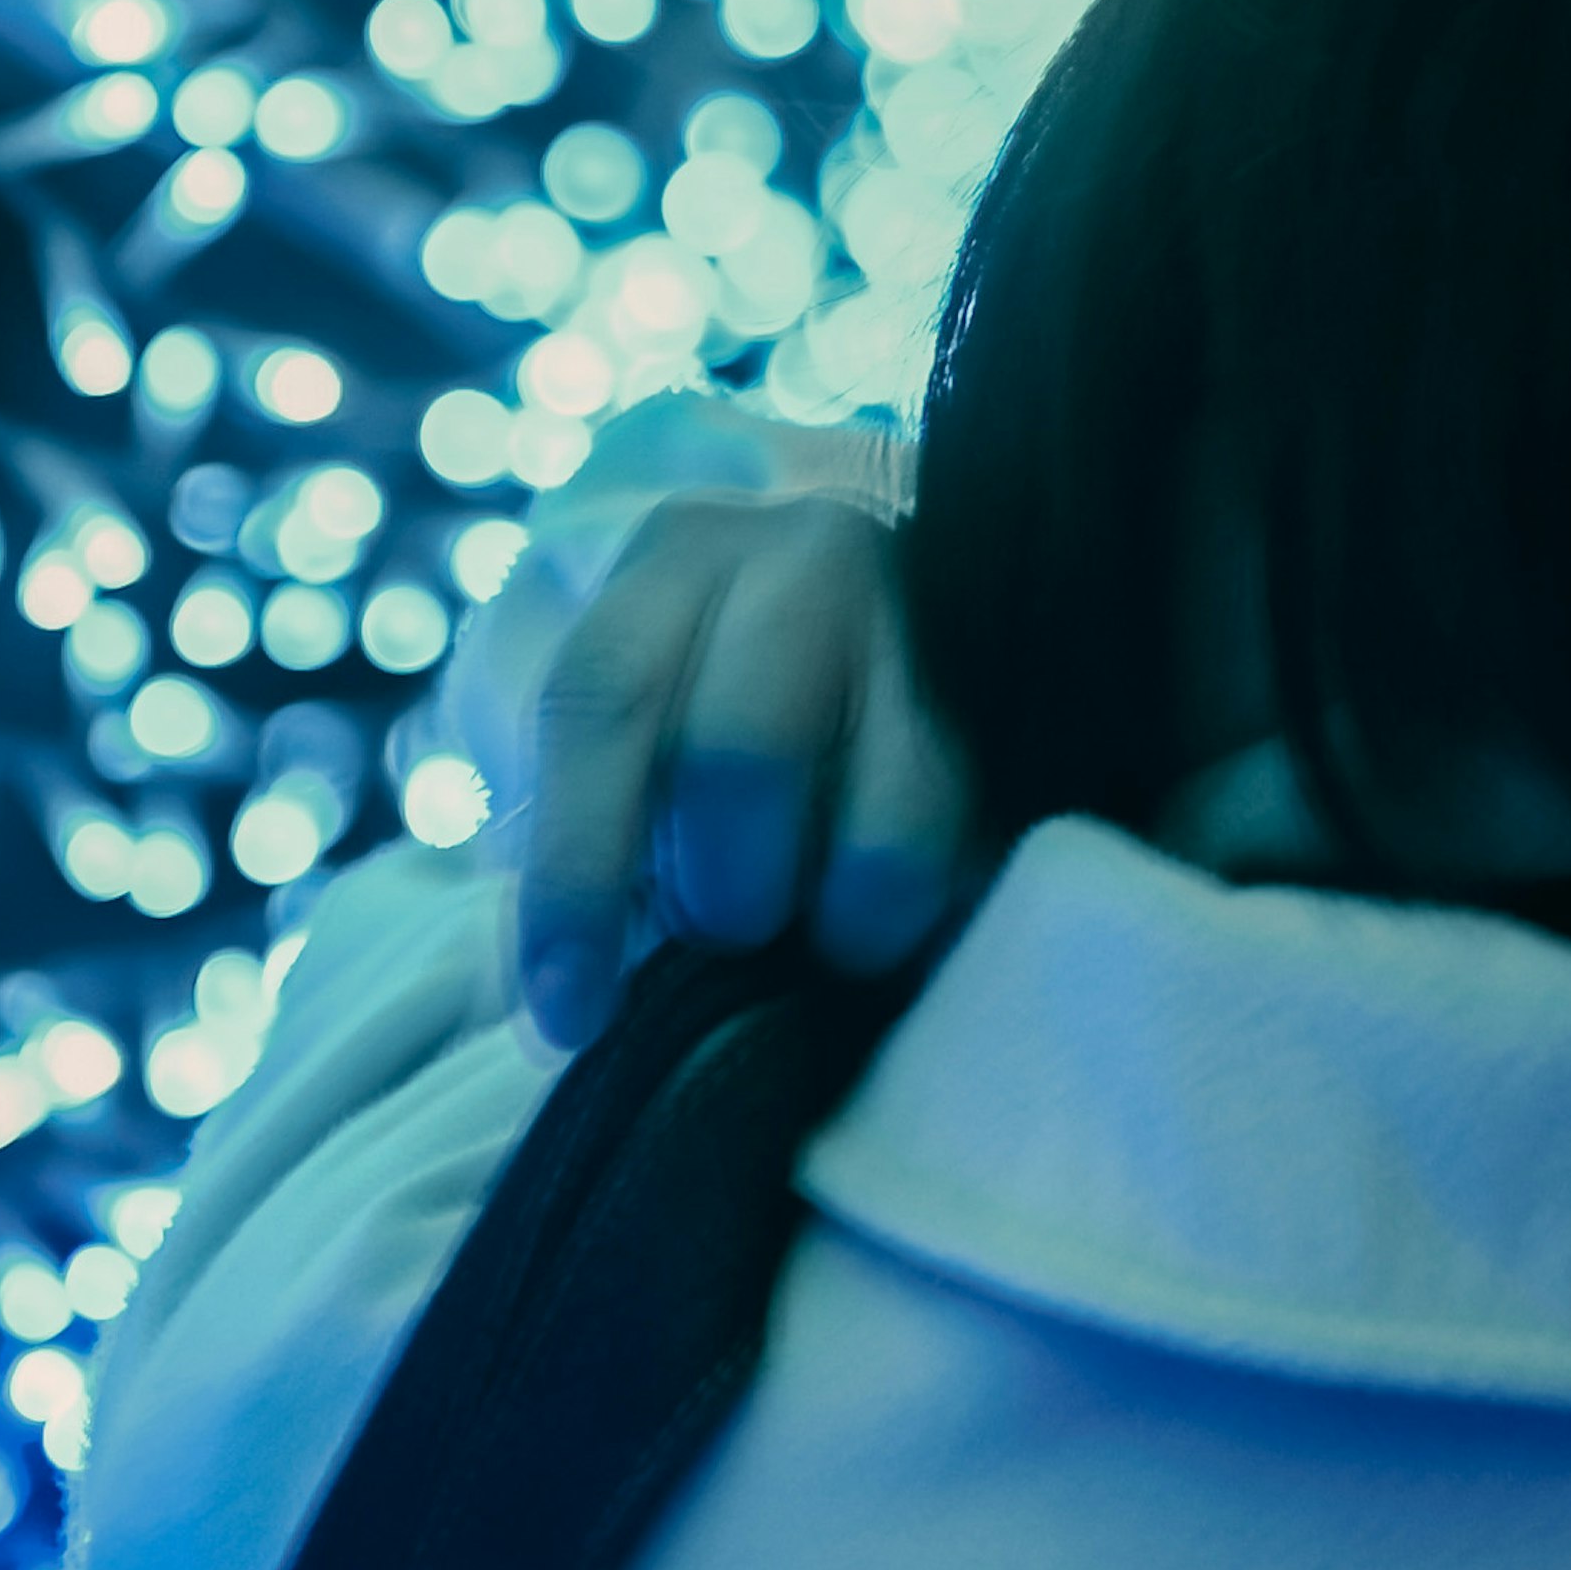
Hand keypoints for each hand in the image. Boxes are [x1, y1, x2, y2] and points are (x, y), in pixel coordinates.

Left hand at [514, 476, 973, 1055]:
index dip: (574, 875)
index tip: (569, 1015)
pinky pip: (969, 856)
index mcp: (679, 554)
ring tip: (811, 918)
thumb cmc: (712, 695)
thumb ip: (588, 816)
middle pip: (745, 752)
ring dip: (834, 916)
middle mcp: (807, 557)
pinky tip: (873, 909)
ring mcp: (929, 618)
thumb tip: (558, 989)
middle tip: (722, 928)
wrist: (877, 613)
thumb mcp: (633, 719)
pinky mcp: (1013, 702)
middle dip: (723, 888)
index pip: (601, 699)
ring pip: (886, 823)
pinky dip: (910, 917)